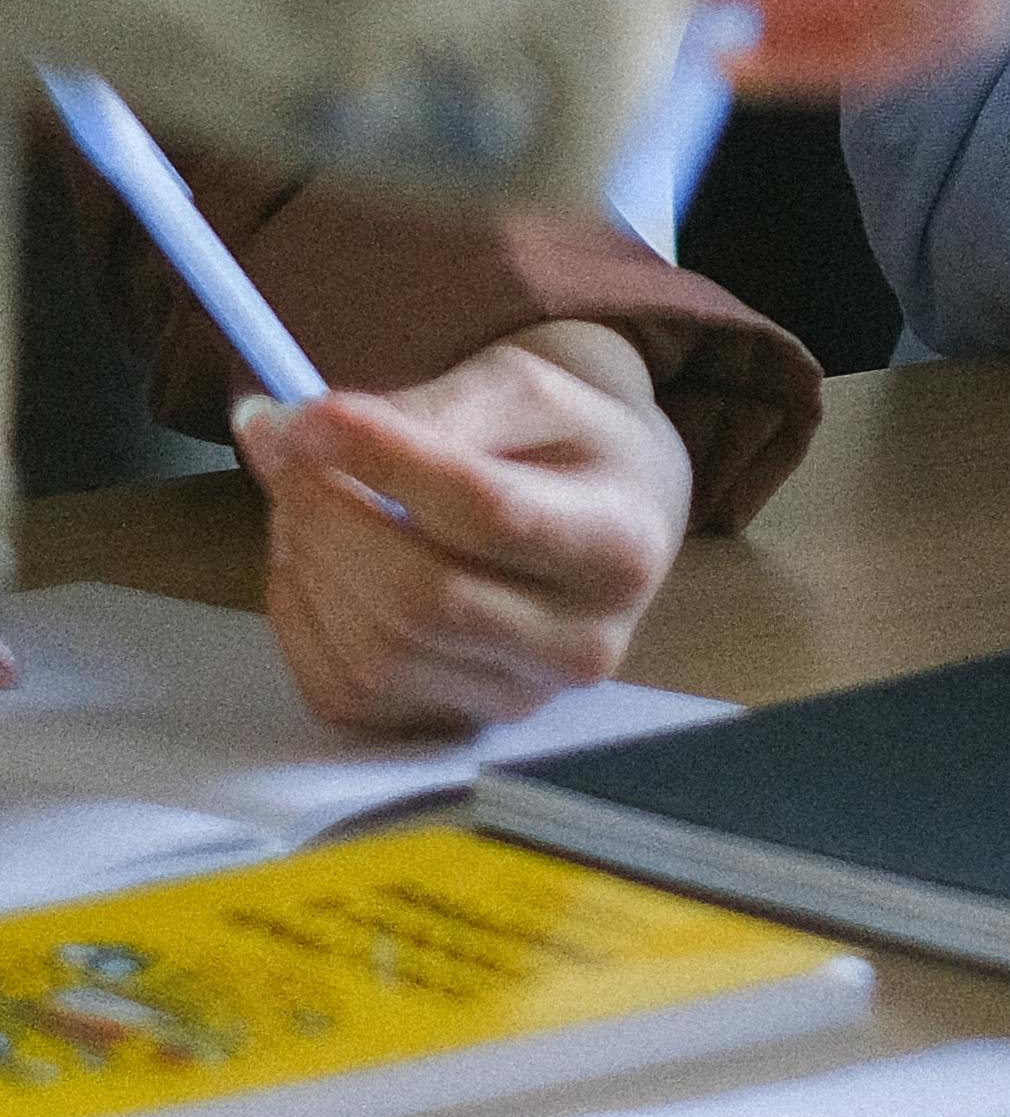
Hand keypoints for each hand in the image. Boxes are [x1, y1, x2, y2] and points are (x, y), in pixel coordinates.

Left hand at [232, 336, 695, 736]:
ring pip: (374, 653)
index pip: (488, 513)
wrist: (602, 511)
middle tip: (284, 448)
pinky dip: (302, 618)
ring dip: (306, 564)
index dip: (383, 463)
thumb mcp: (523, 389)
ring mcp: (517, 699)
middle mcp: (582, 643)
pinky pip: (344, 691)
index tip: (308, 415)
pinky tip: (310, 559)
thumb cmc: (559, 441)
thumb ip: (430, 408)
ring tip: (300, 495)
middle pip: (423, 599)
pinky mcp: (452, 728)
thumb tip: (300, 432)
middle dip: (326, 517)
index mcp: (619, 542)